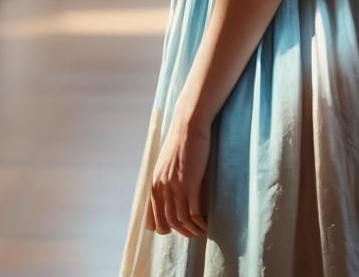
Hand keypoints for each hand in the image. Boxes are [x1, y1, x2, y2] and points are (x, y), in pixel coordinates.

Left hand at [145, 110, 209, 238]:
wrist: (188, 126)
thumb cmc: (179, 143)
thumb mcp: (164, 164)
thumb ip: (163, 181)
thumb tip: (168, 196)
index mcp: (153, 184)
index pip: (152, 219)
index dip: (163, 228)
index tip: (175, 228)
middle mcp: (161, 188)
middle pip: (167, 223)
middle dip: (179, 232)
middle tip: (191, 232)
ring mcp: (175, 188)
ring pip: (181, 221)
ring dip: (191, 230)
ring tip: (201, 230)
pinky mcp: (190, 185)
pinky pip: (193, 214)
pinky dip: (200, 223)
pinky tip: (206, 223)